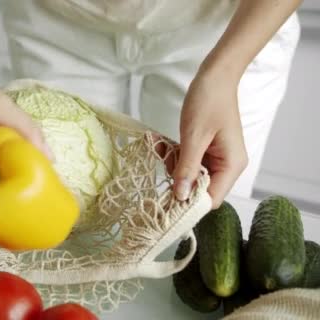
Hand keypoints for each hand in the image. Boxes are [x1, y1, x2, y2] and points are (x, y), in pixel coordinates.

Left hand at [172, 70, 247, 208]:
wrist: (215, 76)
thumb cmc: (208, 102)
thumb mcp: (193, 137)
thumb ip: (186, 168)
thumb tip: (180, 196)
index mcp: (231, 166)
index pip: (211, 199)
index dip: (189, 203)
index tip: (164, 199)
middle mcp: (227, 165)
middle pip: (199, 188)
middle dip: (176, 178)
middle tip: (161, 161)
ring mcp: (217, 157)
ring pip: (189, 174)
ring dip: (171, 163)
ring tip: (160, 145)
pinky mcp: (206, 150)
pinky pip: (187, 160)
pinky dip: (173, 154)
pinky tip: (160, 141)